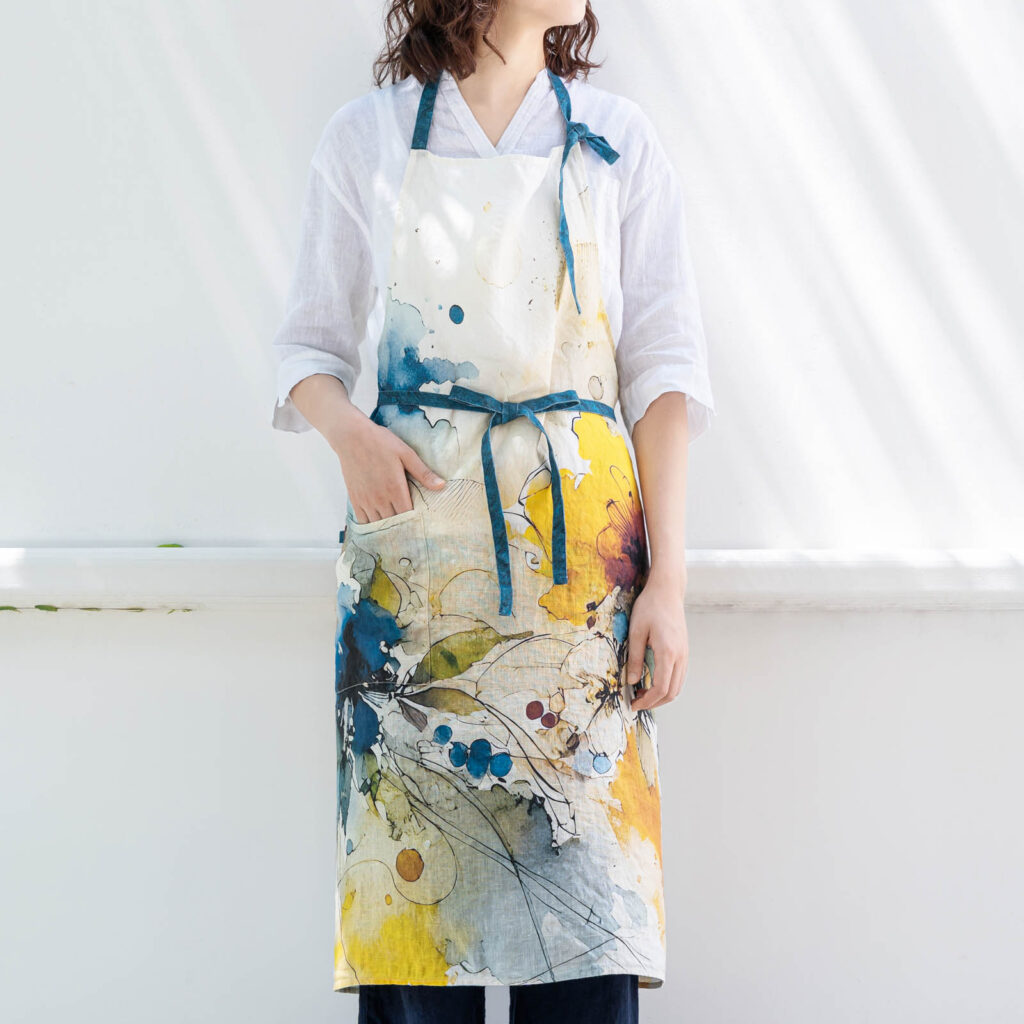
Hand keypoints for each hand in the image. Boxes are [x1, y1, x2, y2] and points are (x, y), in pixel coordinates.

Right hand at [331, 407, 445, 522]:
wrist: (351, 436)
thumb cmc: (381, 442)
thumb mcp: (406, 454)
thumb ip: (423, 473)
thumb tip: (442, 485)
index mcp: (395, 488)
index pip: (408, 516)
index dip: (415, 523)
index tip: (422, 525)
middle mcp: (380, 498)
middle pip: (394, 524)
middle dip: (403, 528)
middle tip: (412, 532)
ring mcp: (366, 500)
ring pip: (378, 525)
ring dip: (388, 529)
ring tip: (397, 532)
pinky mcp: (355, 499)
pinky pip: (363, 521)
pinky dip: (371, 526)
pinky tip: (379, 527)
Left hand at [626, 567, 688, 710]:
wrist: (667, 591)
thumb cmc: (649, 607)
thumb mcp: (636, 632)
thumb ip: (635, 658)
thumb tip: (632, 682)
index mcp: (668, 652)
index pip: (661, 688)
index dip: (647, 701)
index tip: (633, 704)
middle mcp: (680, 656)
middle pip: (672, 692)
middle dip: (654, 702)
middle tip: (636, 702)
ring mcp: (685, 654)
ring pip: (677, 686)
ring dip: (661, 695)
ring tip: (642, 694)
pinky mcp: (684, 650)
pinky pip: (678, 676)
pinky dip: (667, 685)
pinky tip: (652, 681)